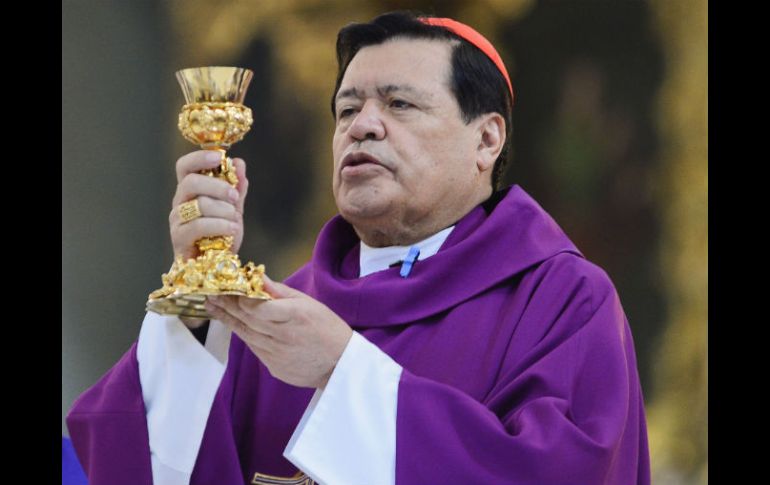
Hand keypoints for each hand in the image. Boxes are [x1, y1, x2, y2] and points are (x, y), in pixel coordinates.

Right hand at [169, 150, 248, 260]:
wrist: (216, 267)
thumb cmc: (221, 237)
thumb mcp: (234, 210)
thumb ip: (236, 188)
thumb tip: (239, 163)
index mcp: (191, 191)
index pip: (185, 166)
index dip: (199, 158)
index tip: (219, 157)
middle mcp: (180, 202)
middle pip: (190, 182)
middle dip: (217, 186)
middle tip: (235, 196)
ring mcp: (177, 220)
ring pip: (198, 204)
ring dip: (223, 210)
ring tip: (235, 219)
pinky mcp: (179, 238)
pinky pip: (198, 225)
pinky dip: (220, 225)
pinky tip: (232, 230)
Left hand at [205, 275, 353, 388]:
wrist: (340, 365)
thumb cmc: (327, 328)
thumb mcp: (308, 303)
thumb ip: (279, 292)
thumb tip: (257, 277)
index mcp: (296, 316)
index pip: (258, 307)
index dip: (240, 298)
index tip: (225, 288)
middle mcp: (284, 336)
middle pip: (247, 319)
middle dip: (226, 305)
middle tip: (209, 295)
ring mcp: (277, 355)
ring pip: (246, 334)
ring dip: (228, 320)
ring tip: (213, 307)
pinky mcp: (274, 367)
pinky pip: (255, 348)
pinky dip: (245, 334)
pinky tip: (235, 324)